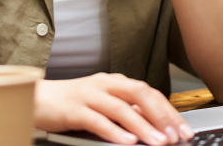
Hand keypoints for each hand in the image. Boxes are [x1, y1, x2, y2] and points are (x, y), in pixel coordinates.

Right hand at [34, 73, 194, 144]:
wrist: (37, 99)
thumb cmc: (73, 103)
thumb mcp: (104, 104)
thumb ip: (126, 111)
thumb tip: (155, 126)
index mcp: (116, 82)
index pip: (150, 93)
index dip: (169, 111)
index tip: (184, 129)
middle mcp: (105, 84)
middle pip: (140, 94)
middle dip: (162, 116)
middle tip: (176, 136)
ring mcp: (89, 95)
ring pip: (121, 108)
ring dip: (143, 126)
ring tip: (158, 142)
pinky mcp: (73, 109)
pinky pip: (97, 120)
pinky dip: (114, 131)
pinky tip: (128, 142)